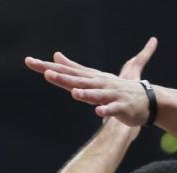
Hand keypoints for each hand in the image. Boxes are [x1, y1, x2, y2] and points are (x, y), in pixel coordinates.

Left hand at [25, 37, 157, 125]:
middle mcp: (99, 84)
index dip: (49, 67)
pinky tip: (98, 113)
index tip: (30, 62)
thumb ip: (74, 67)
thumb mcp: (93, 76)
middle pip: (78, 81)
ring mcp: (110, 95)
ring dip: (86, 94)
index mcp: (90, 78)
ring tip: (75, 93)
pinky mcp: (121, 108)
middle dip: (63, 78)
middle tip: (46, 73)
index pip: (66, 71)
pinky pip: (112, 110)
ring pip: (96, 95)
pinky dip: (106, 111)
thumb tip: (55, 55)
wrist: (145, 100)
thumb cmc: (116, 89)